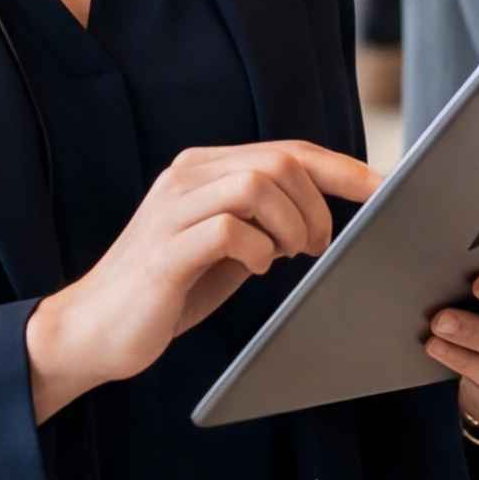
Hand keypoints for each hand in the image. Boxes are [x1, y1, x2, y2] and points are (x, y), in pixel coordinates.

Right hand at [24, 139, 376, 418]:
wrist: (93, 328)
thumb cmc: (167, 290)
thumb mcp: (225, 246)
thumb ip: (262, 221)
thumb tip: (325, 216)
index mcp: (203, 169)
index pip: (287, 151)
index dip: (343, 168)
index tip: (386, 189)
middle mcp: (187, 177)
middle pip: (279, 162)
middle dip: (317, 205)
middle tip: (317, 248)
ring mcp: (172, 210)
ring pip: (257, 184)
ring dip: (291, 224)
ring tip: (289, 256)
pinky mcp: (164, 251)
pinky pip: (228, 229)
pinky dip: (257, 249)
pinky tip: (255, 270)